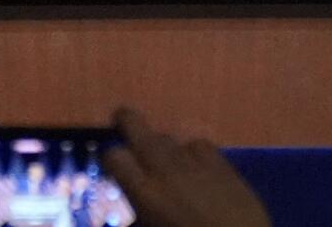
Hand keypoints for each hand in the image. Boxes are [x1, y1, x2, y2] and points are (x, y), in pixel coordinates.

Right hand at [105, 108, 272, 226]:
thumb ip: (141, 214)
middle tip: (120, 117)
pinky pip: (198, 145)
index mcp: (145, 192)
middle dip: (127, 120)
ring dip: (159, 143)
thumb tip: (137, 210)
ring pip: (169, 137)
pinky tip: (191, 162)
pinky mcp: (221, 163)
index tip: (110, 163)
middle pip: (140, 130)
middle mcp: (166, 169)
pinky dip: (189, 151)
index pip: (115, 157)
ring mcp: (195, 162)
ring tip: (157, 153)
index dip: (109, 156)